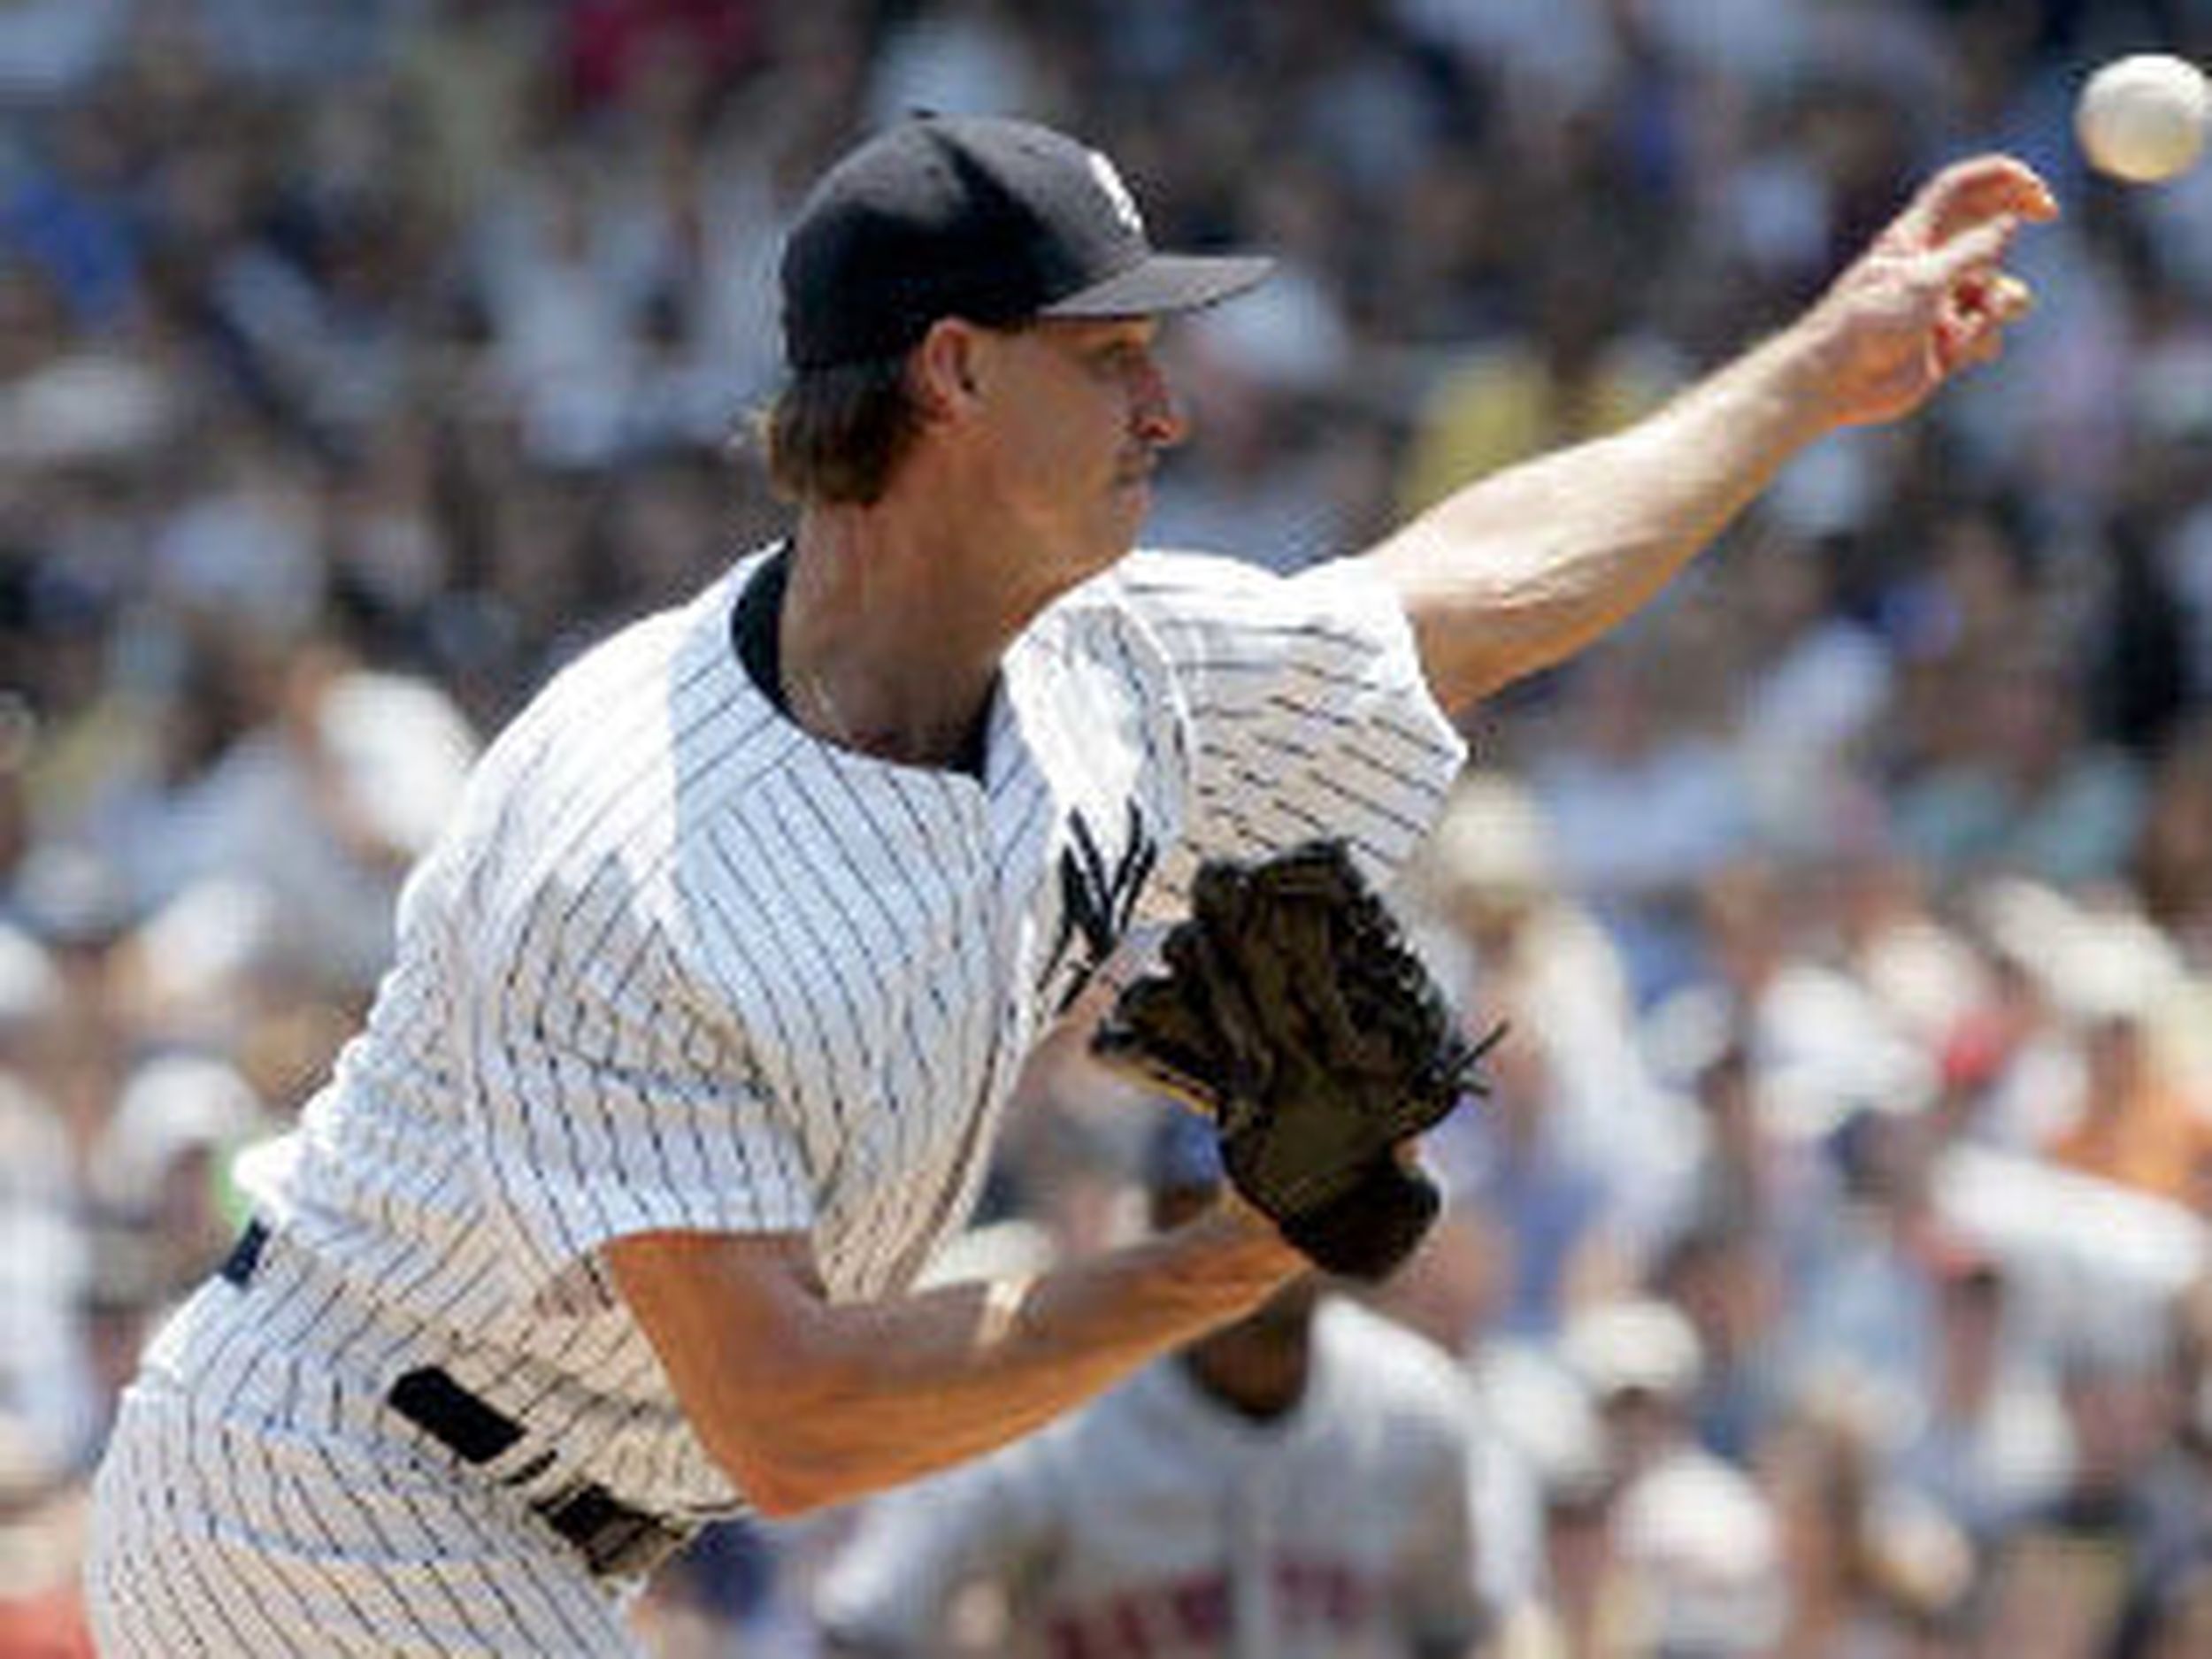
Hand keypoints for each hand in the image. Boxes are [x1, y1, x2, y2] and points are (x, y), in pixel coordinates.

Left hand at [1800, 154, 2057, 428]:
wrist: (1835, 383)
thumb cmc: (1865, 326)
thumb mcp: (1923, 280)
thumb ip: (1972, 251)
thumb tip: (2009, 223)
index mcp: (1914, 238)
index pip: (1959, 189)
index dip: (1998, 175)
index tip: (2034, 182)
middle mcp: (1930, 266)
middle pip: (1986, 225)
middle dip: (2016, 217)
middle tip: (2047, 212)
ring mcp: (1940, 303)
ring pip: (1998, 285)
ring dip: (2004, 296)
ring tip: (1981, 314)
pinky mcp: (1945, 341)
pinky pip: (1988, 330)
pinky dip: (1985, 336)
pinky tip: (1959, 350)